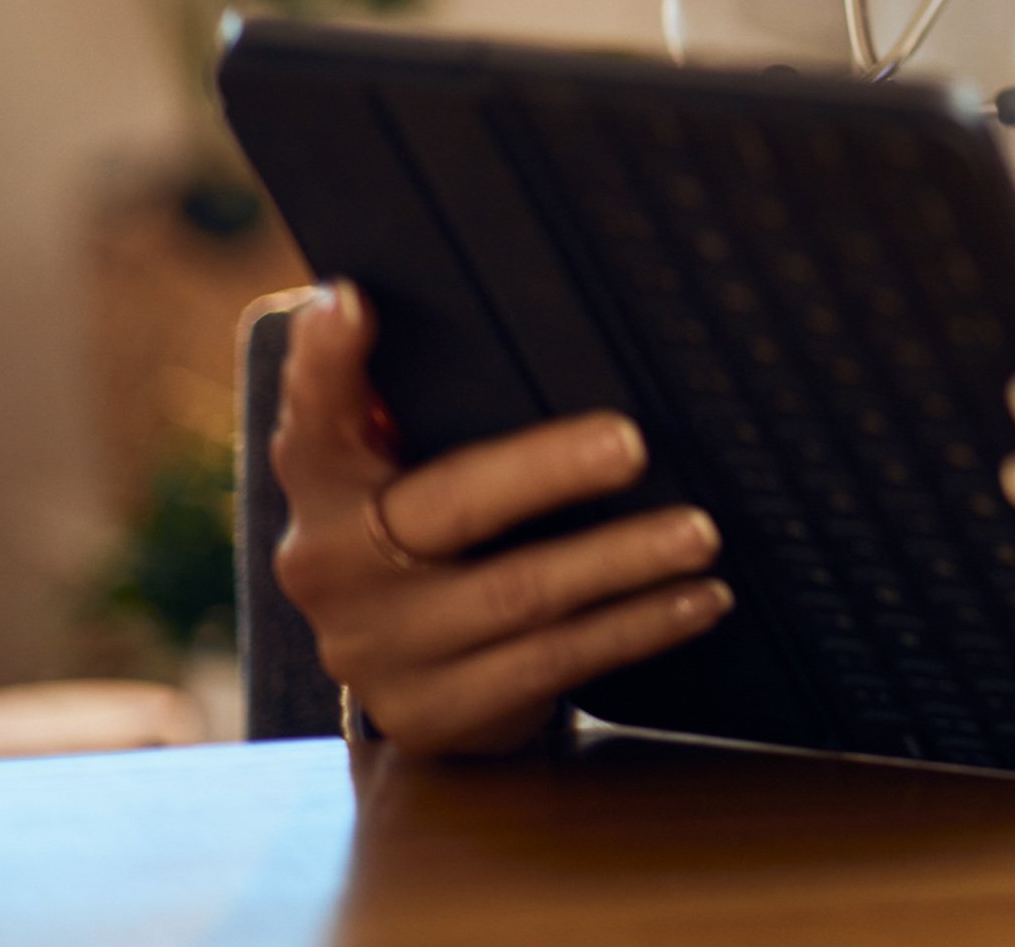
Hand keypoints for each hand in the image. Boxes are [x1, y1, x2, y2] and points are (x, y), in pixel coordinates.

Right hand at [267, 282, 733, 754]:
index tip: (353, 302)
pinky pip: (551, 663)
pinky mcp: (433, 711)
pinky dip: (635, 626)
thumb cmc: (440, 528)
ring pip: (515, 595)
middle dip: (545, 471)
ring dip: (621, 561)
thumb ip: (430, 402)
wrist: (421, 677)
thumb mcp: (416, 465)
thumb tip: (494, 306)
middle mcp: (328, 568)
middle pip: (444, 507)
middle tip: (633, 444)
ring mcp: (377, 649)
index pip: (315, 416)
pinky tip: (696, 600)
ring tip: (699, 534)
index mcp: (323, 485)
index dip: (325, 364)